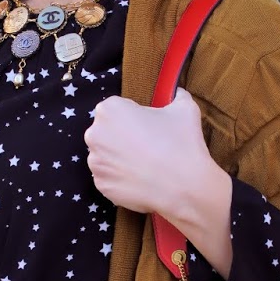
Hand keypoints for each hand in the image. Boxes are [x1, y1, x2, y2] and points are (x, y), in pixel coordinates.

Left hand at [84, 88, 215, 219]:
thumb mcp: (184, 108)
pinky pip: (110, 178)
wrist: (184, 187)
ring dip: (121, 158)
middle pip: (108, 132)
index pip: (118, 109)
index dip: (135, 117)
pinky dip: (122, 178)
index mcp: (109, 110)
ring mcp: (95, 162)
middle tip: (149, 146)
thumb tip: (178, 93)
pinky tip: (141, 179)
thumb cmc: (181, 143)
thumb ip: (177, 96)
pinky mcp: (101, 185)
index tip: (149, 126)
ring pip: (107, 156)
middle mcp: (95, 134)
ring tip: (146, 164)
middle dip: (124, 137)